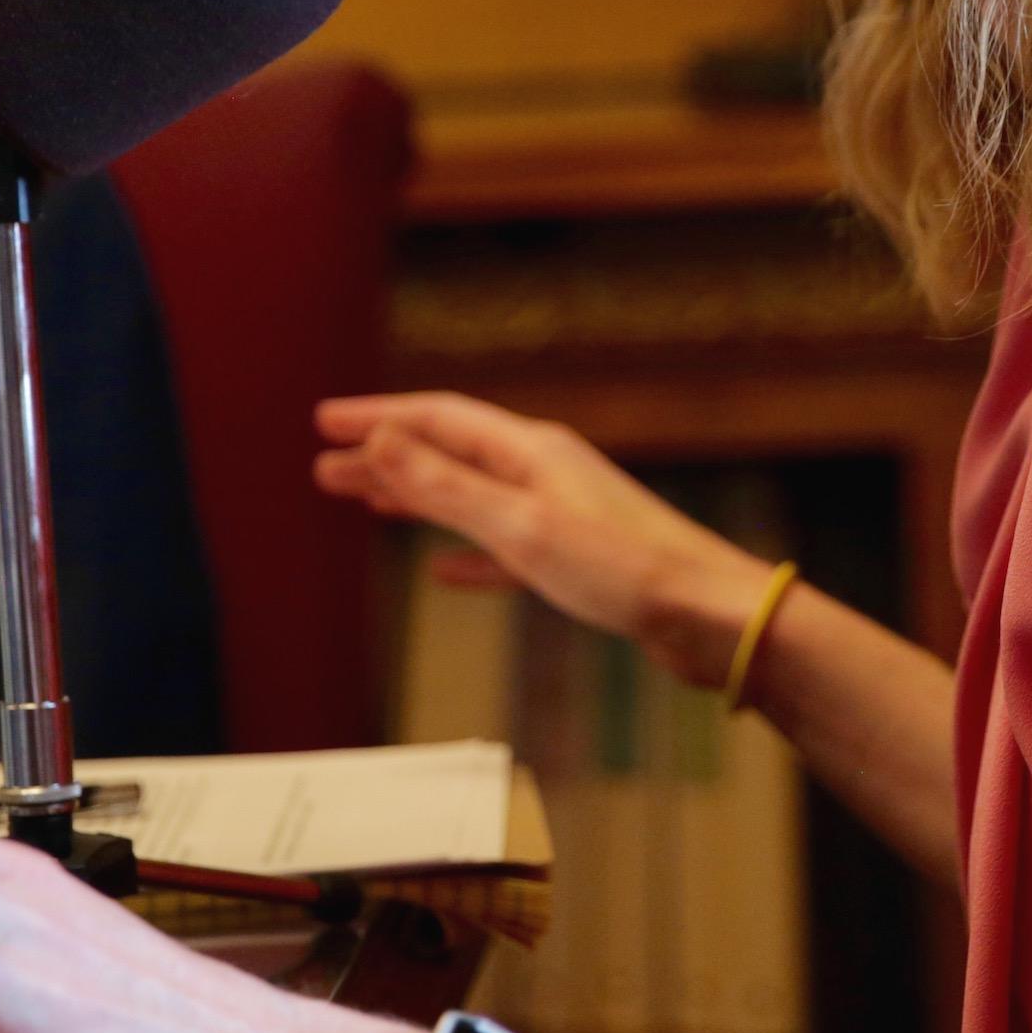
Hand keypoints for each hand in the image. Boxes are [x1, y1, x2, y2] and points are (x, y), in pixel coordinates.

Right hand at [312, 392, 775, 688]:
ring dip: (416, 498)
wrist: (707, 614)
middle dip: (386, 457)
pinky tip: (442, 572)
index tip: (324, 421)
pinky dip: (464, 552)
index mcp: (529, 451)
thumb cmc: (624, 569)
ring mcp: (560, 513)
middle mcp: (543, 471)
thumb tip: (379, 440)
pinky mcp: (575, 559)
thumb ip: (446, 487)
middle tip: (326, 466)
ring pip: (470, 498)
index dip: (378, 418)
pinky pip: (502, 546)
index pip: (437, 419)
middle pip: (448, 454)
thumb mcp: (520, 526)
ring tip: (368, 504)